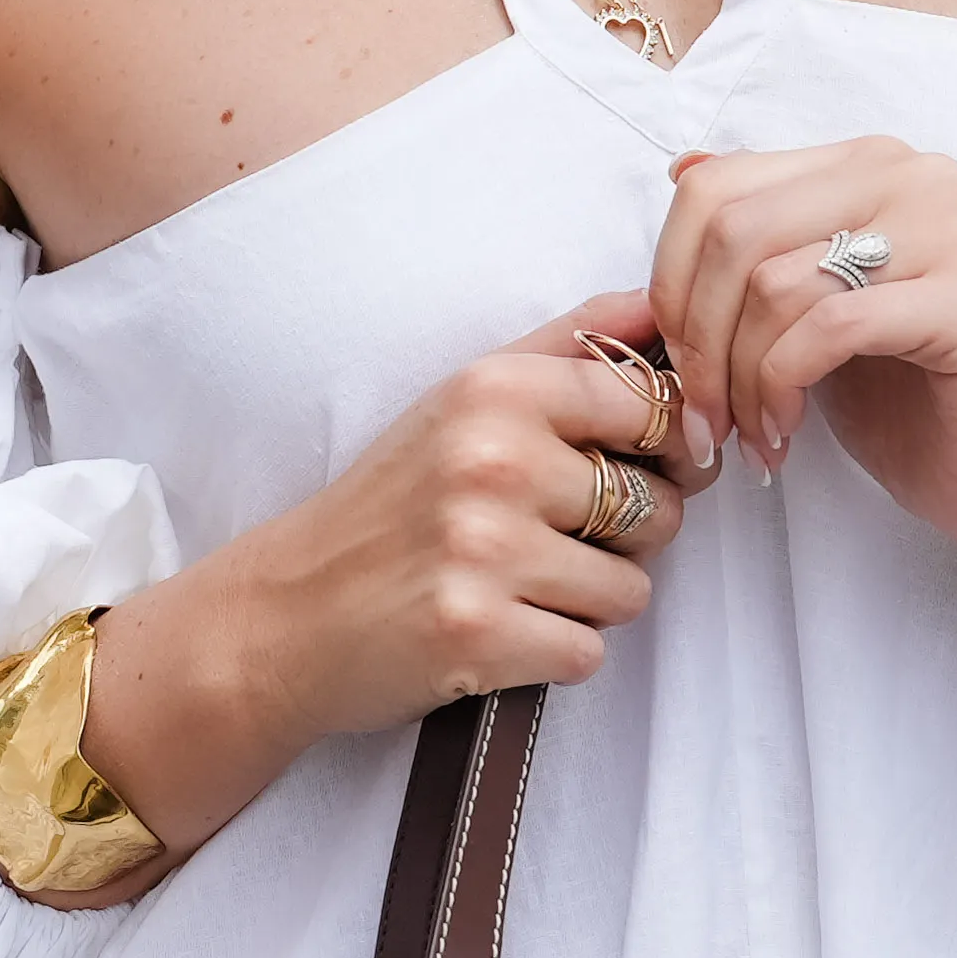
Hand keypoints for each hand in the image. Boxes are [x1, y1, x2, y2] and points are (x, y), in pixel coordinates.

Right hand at [75, 294, 701, 844]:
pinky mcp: (479, 637)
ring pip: (631, 590)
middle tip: (553, 538)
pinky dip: (553, 653)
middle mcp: (493, 461)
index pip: (656, 405)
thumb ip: (571, 346)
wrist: (288, 613)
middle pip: (658, 507)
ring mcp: (485, 552)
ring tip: (520, 585)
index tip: (633, 469)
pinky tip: (499, 632)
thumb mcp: (466, 396)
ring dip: (590, 602)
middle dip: (628, 535)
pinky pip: (587, 652)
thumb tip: (665, 304)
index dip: (667, 448)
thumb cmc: (391, 502)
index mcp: (497, 389)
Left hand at [654, 139, 956, 585]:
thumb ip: (741, 261)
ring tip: (753, 436)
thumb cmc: (905, 395)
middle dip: (697, 339)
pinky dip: (784, 388)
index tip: (674, 362)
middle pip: (735, 231)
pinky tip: (786, 436)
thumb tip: (659, 205)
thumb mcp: (802, 317)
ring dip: (740, 380)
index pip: (716, 186)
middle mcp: (910, 175)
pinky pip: (831, 327)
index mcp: (863, 164)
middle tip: (705, 418)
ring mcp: (948, 230)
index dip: (669, 280)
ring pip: (775, 283)